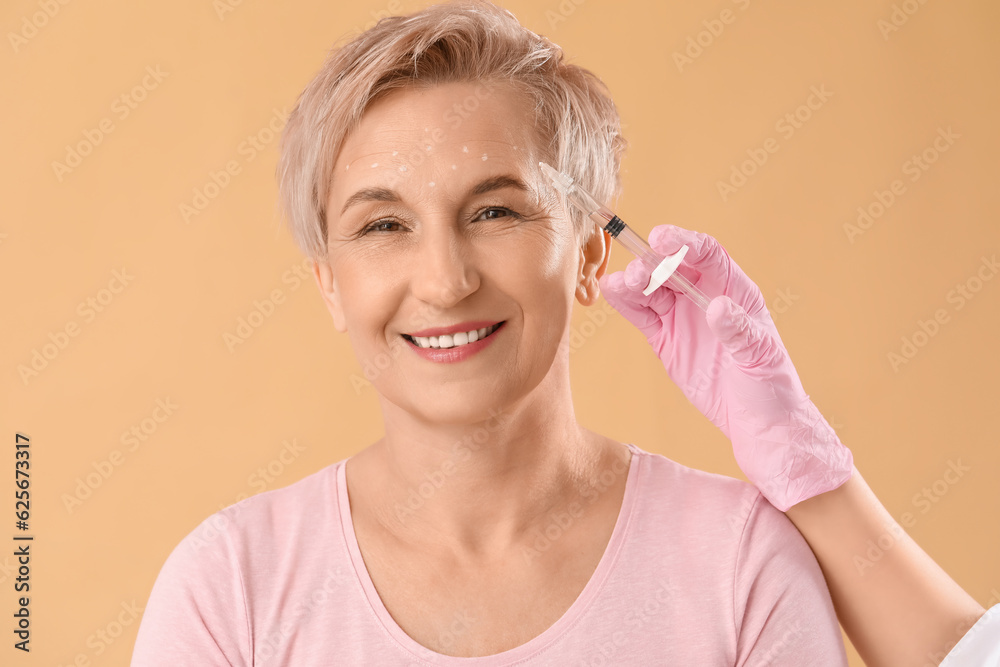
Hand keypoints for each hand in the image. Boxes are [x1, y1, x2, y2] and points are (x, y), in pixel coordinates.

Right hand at [598, 224, 852, 510]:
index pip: (708, 255)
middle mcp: (705, 297)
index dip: (684, 243)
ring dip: (634, 282)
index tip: (661, 239)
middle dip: (653, 265)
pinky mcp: (665, 339)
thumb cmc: (770, 386)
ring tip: (619, 284)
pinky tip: (611, 293)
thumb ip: (738, 331)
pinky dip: (626, 303)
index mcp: (735, 290)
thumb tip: (718, 307)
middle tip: (637, 272)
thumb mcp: (760, 357)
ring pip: (653, 289)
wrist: (757, 424)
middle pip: (673, 269)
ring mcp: (683, 317)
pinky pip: (642, 314)